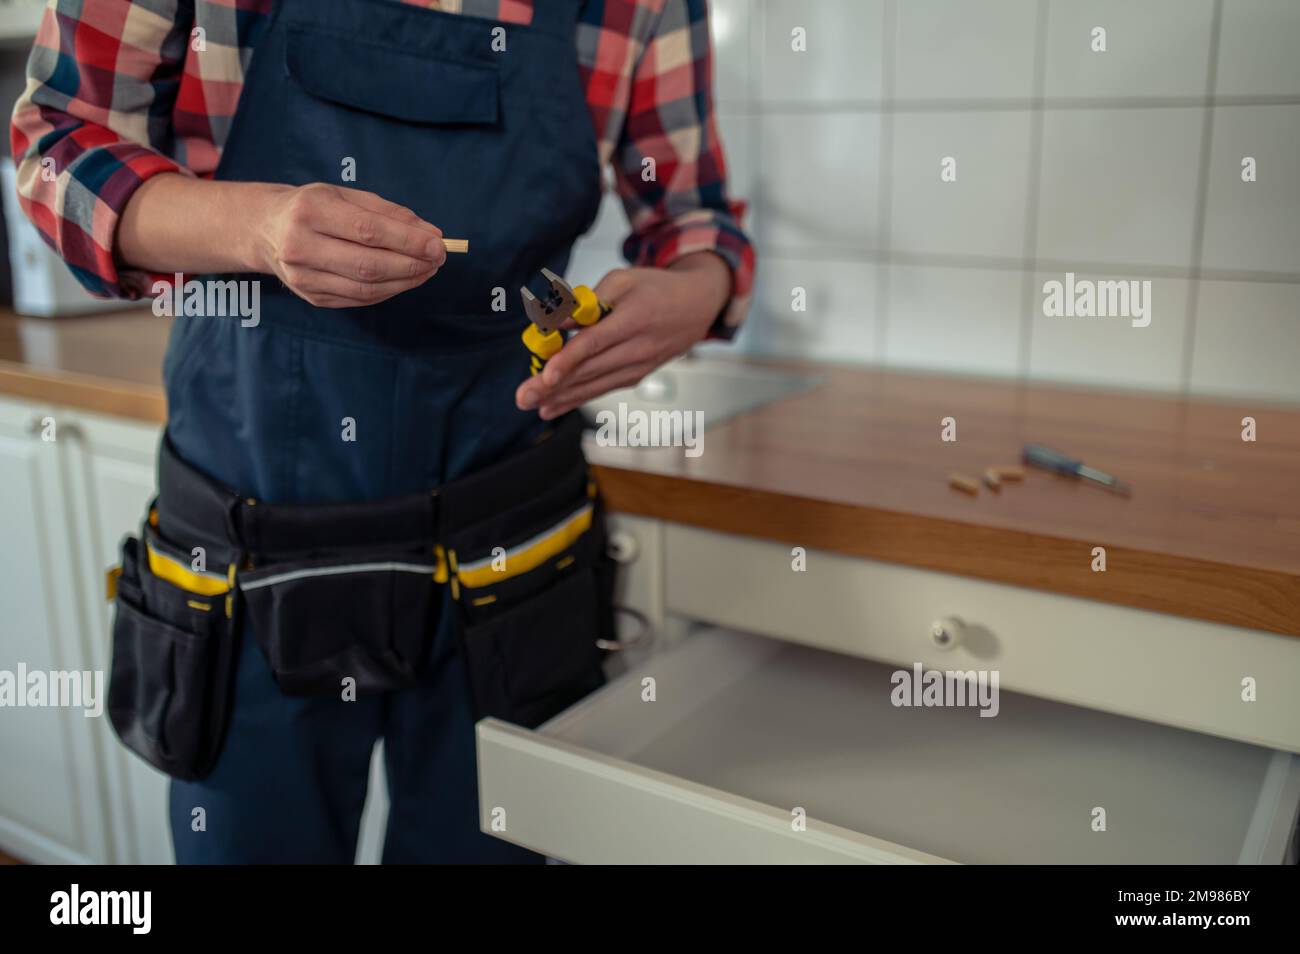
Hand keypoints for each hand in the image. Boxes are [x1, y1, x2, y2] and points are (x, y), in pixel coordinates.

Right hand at [248, 183, 445, 307]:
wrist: (265, 228)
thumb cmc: (314, 206)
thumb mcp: (345, 195)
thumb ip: (389, 213)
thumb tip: (431, 234)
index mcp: (310, 210)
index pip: (368, 231)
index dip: (407, 241)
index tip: (437, 244)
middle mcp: (300, 245)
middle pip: (368, 265)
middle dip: (411, 264)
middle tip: (438, 259)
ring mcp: (303, 276)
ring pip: (366, 288)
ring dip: (405, 281)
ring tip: (427, 269)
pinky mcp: (311, 296)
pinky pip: (359, 299)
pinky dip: (389, 290)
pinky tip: (405, 279)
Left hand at [515, 253, 731, 418]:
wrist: (697, 305)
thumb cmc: (655, 288)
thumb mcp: (621, 281)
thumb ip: (586, 303)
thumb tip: (554, 321)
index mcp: (633, 319)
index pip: (595, 343)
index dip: (569, 360)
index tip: (545, 374)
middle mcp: (637, 348)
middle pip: (589, 370)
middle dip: (553, 386)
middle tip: (523, 397)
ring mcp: (639, 366)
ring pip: (595, 385)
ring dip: (562, 398)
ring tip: (533, 406)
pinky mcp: (636, 375)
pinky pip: (603, 388)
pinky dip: (578, 398)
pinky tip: (554, 406)